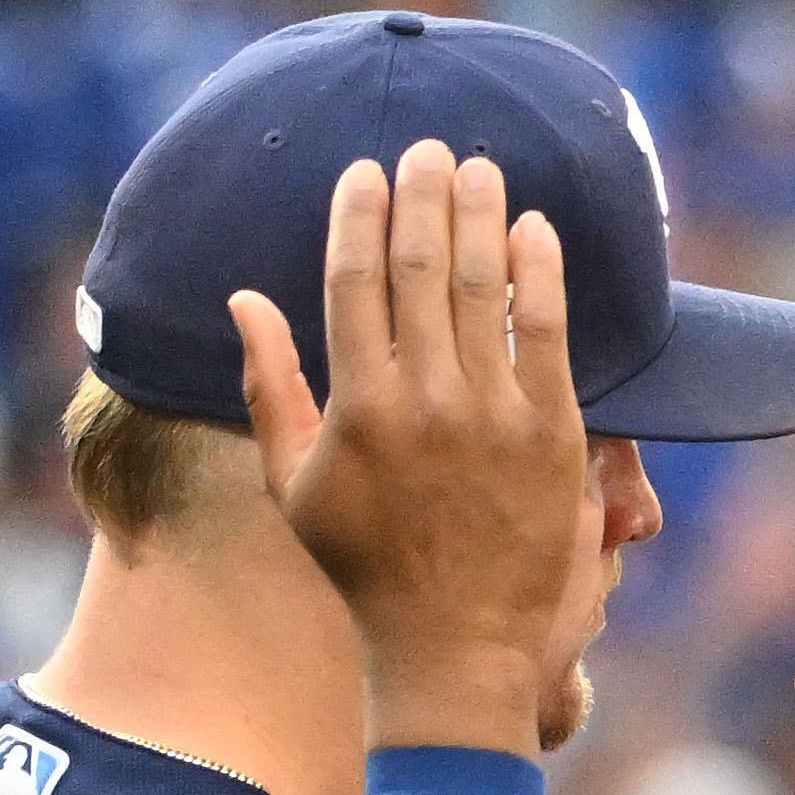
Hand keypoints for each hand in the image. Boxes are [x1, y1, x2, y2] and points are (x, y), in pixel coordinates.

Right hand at [232, 142, 583, 756]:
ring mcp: (494, 417)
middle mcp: (425, 401)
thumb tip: (240, 297)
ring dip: (483, 218)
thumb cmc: (364, 566)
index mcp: (356, 406)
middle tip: (429, 150)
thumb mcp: (292, 480)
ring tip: (479, 169)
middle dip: (424, 198)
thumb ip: (268, 384)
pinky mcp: (554, 437)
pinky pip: (551, 337)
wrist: (454, 644)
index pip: (354, 282)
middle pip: (423, 270)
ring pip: (487, 291)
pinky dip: (544, 276)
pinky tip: (537, 229)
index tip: (364, 172)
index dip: (359, 217)